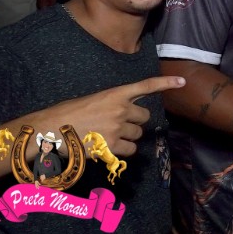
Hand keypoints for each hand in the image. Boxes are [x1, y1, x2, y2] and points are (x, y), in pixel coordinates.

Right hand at [29, 76, 186, 156]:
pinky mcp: (112, 145)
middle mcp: (120, 109)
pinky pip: (130, 150)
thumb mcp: (93, 101)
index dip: (166, 83)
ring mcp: (118, 127)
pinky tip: (108, 148)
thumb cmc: (67, 114)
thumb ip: (112, 105)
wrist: (50, 129)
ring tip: (108, 137)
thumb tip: (124, 116)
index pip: (146, 86)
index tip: (182, 82)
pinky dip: (123, 151)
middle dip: (134, 122)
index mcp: (115, 93)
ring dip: (128, 137)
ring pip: (138, 135)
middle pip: (144, 117)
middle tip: (117, 125)